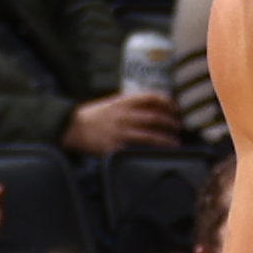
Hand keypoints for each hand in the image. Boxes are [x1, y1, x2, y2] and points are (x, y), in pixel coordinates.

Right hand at [62, 90, 182, 155]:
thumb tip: (156, 106)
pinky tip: (156, 154)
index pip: (151, 98)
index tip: (176, 108)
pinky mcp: (114, 148)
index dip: (167, 103)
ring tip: (174, 142)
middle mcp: (123, 116)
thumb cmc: (96, 115)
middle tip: (178, 127)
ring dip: (165, 140)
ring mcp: (119, 132)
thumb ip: (132, 103)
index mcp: (123, 102)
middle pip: (154, 118)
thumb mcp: (113, 102)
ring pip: (149, 136)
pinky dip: (149, 152)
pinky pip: (136, 150)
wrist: (73, 127)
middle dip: (170, 123)